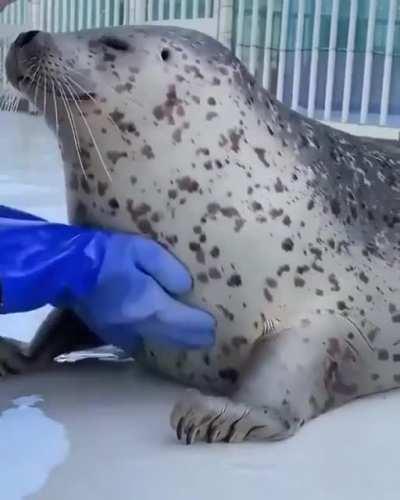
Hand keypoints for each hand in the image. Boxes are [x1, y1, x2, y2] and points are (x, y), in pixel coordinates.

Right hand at [72, 234, 215, 352]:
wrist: (65, 269)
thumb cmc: (106, 254)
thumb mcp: (142, 250)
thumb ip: (167, 269)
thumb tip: (185, 287)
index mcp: (148, 305)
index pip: (183, 321)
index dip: (200, 325)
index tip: (214, 326)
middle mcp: (138, 325)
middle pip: (172, 337)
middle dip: (193, 338)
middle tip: (209, 338)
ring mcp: (122, 332)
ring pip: (157, 341)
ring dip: (176, 342)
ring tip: (191, 340)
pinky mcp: (109, 332)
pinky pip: (140, 342)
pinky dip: (156, 340)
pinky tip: (160, 337)